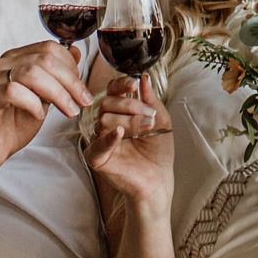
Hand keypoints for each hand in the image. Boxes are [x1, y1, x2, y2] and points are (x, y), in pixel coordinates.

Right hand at [0, 42, 92, 176]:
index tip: (82, 90)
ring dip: (57, 93)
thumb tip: (75, 51)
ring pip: (32, 73)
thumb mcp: (44, 98)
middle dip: (70, 81)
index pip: (50, 48)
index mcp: (17, 58)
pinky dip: (32, 102)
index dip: (71, 67)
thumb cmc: (14, 124)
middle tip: (83, 101)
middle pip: (44, 59)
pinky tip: (39, 115)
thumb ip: (57, 76)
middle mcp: (2, 64)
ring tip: (69, 111)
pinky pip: (12, 91)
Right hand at [84, 74, 173, 202]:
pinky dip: (109, 137)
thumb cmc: (158, 150)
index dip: (120, 85)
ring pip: (104, 120)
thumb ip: (152, 100)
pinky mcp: (96, 157)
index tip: (133, 84)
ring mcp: (100, 139)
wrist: (158, 178)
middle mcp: (106, 123)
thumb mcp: (161, 120)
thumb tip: (144, 78)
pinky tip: (120, 133)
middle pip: (107, 103)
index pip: (112, 91)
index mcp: (120, 112)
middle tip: (150, 117)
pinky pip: (97, 144)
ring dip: (129, 121)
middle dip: (131, 106)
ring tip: (147, 129)